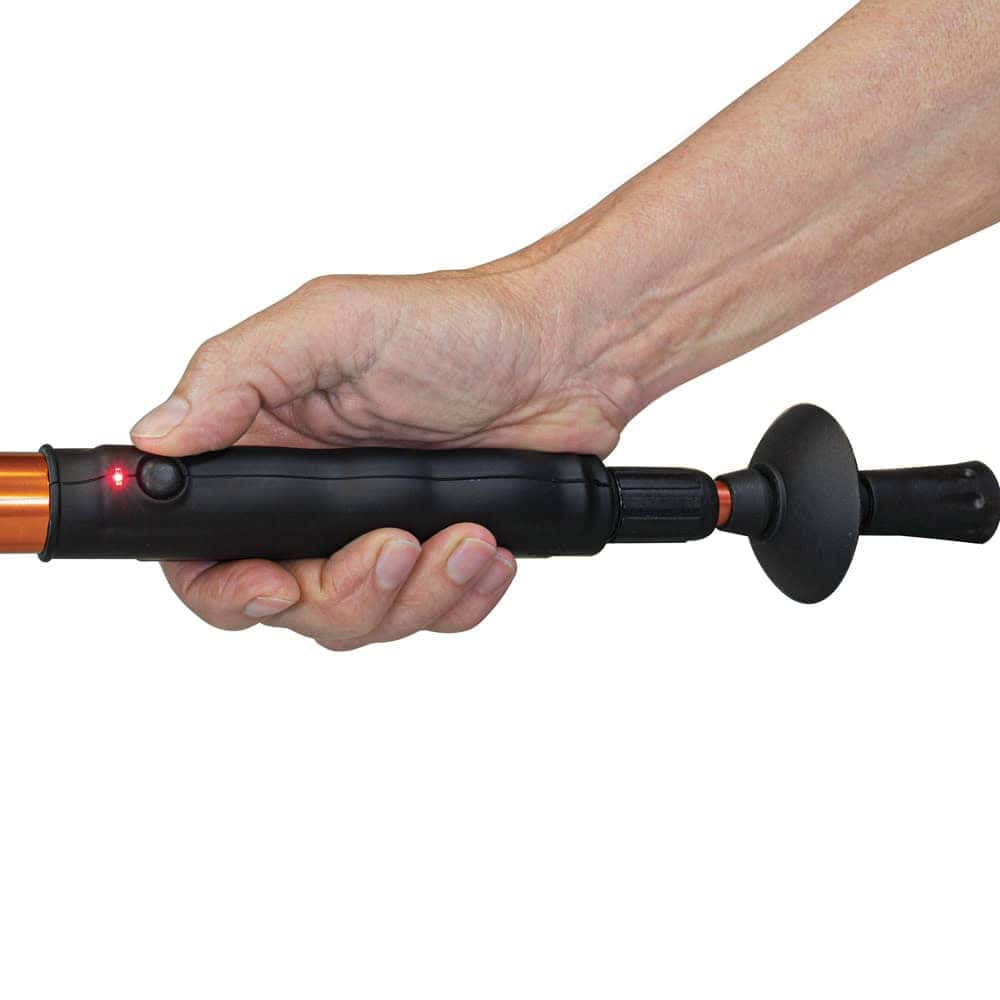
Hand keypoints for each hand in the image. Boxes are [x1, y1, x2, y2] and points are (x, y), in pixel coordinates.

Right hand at [130, 267, 628, 650]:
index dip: (225, 586)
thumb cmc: (456, 325)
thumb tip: (157, 436)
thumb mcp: (335, 325)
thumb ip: (237, 375)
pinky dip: (462, 597)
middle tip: (397, 542)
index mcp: (268, 447)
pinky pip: (432, 617)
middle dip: (346, 593)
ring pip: (366, 621)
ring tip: (466, 536)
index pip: (204, 549)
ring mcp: (375, 534)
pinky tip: (487, 550)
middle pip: (289, 604)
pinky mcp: (435, 556)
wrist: (564, 354)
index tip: (273, 584)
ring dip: (417, 593)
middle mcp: (312, 501)